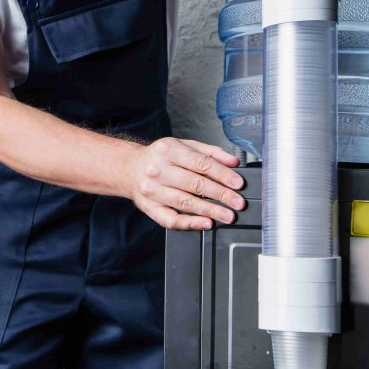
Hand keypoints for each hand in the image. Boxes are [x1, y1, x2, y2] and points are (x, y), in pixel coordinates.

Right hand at [124, 138, 246, 229]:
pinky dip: (190, 223)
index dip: (223, 175)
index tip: (238, 184)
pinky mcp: (149, 208)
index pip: (201, 163)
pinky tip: (205, 223)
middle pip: (195, 184)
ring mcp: (152, 190)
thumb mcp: (183, 146)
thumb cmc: (160, 158)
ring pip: (186, 202)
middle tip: (238, 202)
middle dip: (221, 195)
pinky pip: (171, 219)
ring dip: (210, 210)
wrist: (130, 169)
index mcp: (168, 150)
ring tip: (228, 215)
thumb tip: (233, 163)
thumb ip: (210, 153)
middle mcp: (158, 169)